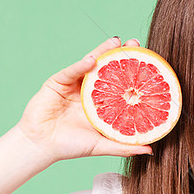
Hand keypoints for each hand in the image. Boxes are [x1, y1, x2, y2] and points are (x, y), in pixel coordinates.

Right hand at [16, 37, 153, 162]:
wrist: (42, 146)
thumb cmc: (71, 147)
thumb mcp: (102, 145)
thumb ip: (125, 146)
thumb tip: (150, 151)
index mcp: (101, 102)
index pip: (119, 83)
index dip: (132, 72)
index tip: (150, 62)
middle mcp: (89, 90)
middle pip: (107, 68)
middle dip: (120, 55)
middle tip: (135, 43)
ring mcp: (73, 84)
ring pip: (90, 64)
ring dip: (102, 51)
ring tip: (116, 42)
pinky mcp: (57, 82)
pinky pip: (70, 72)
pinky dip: (80, 66)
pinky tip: (91, 60)